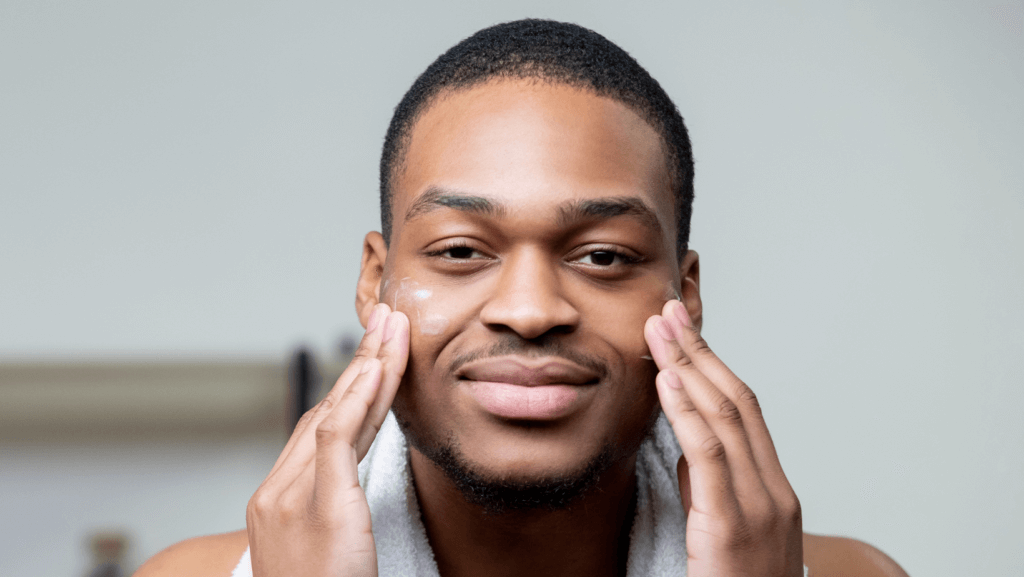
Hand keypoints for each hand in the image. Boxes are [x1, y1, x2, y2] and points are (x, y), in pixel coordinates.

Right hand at [246, 304, 409, 576]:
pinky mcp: (317, 506)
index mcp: (277, 502)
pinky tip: (380, 366)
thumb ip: (337, 513)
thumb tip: (357, 490)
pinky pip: (336, 436)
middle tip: (387, 320)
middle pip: (325, 412)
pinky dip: (358, 397)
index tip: (377, 355)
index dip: (352, 389)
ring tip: (393, 327)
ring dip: (368, 365)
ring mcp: (290, 497)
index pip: (319, 430)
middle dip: (360, 363)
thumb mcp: (326, 552)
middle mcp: (276, 492)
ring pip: (334, 413)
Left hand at [645, 300, 802, 576]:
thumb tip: (685, 440)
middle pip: (737, 402)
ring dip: (688, 367)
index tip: (683, 330)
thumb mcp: (723, 531)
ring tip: (659, 330)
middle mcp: (774, 491)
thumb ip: (709, 486)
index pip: (744, 410)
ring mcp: (759, 508)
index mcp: (772, 490)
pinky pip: (709, 456)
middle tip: (668, 311)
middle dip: (700, 352)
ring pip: (726, 419)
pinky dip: (687, 412)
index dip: (712, 365)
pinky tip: (666, 381)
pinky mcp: (732, 528)